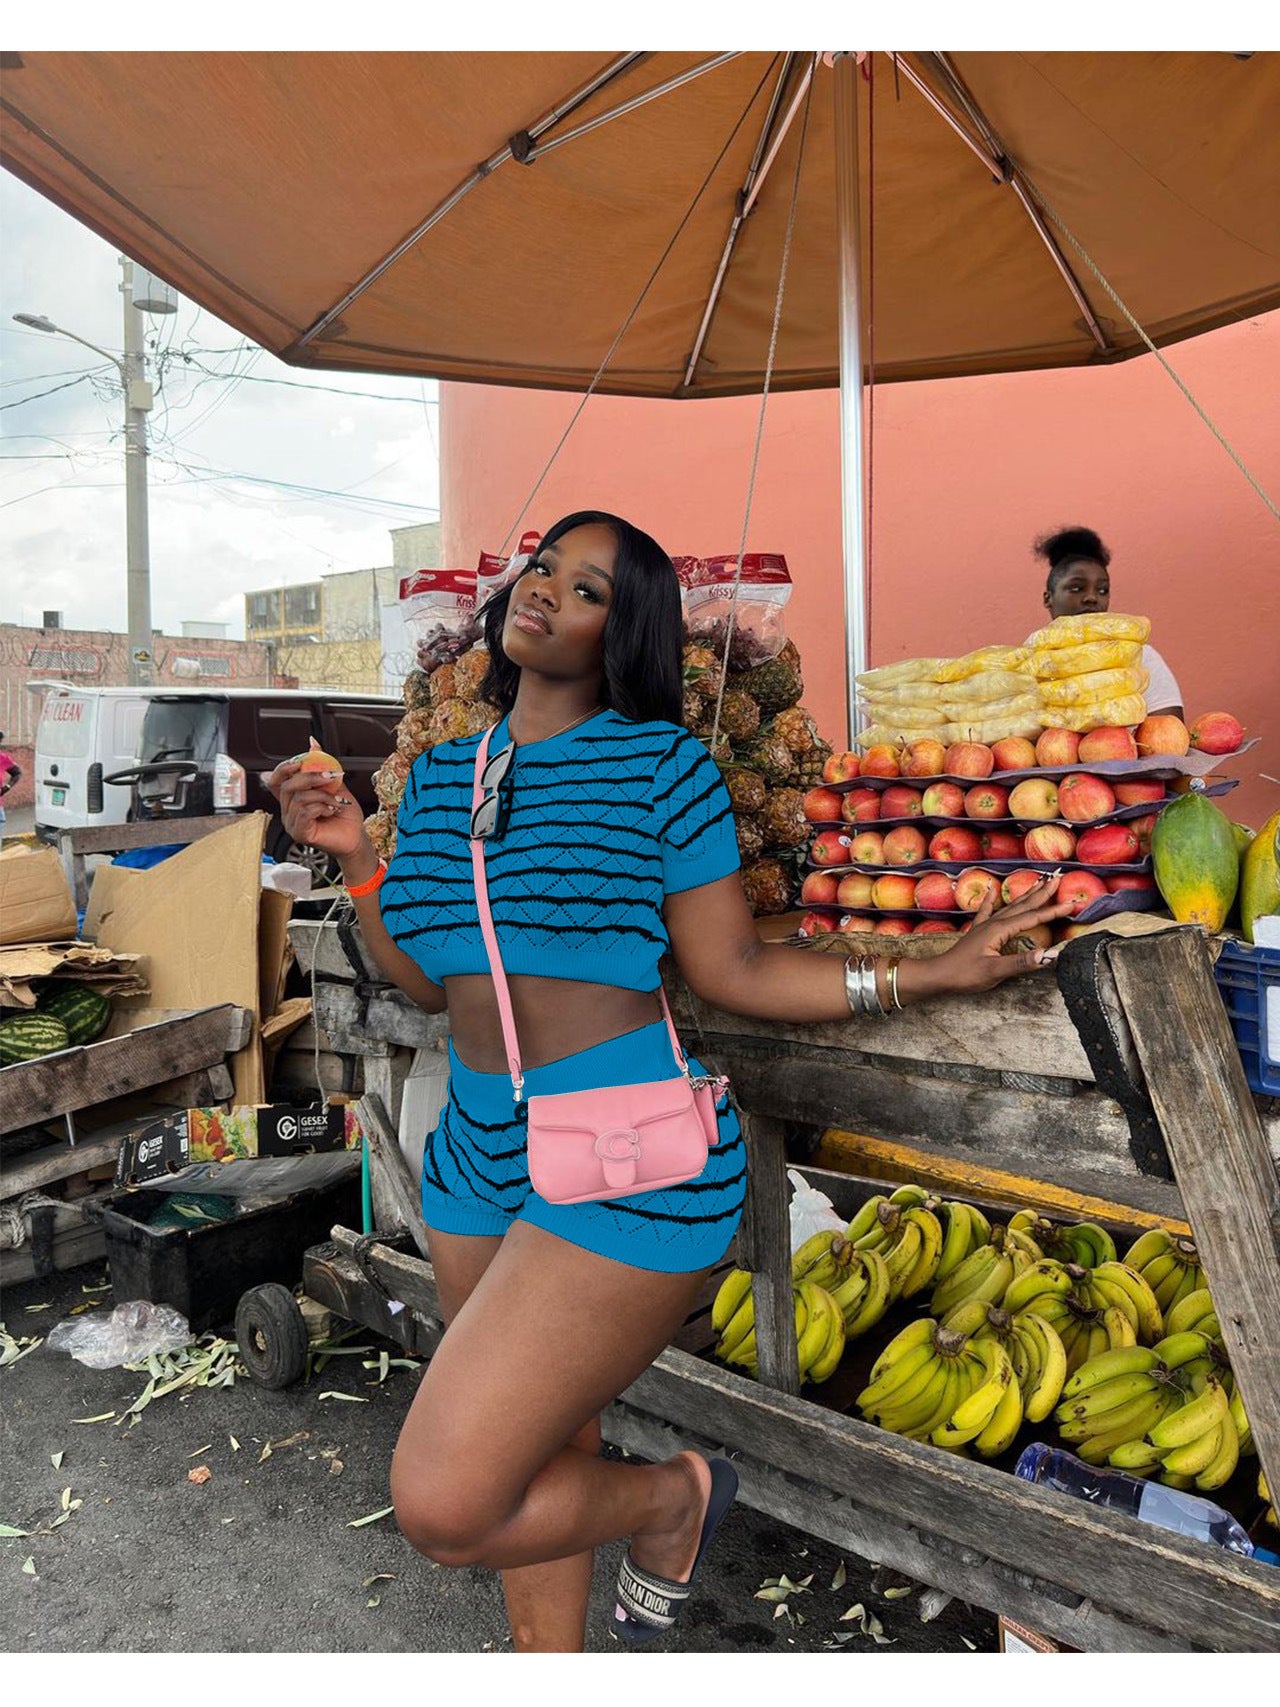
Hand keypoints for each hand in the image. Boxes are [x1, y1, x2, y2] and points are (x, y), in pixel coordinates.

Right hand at [263, 751, 371, 868]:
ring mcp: (292, 823)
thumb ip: (321, 766)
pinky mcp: (300, 833)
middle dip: (310, 777)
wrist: (356, 836)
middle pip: (287, 786)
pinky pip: (305, 812)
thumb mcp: (334, 785)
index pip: (276, 780)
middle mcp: (288, 811)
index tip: (302, 760)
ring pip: (299, 798)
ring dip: (323, 795)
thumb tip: (313, 743)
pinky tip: (332, 810)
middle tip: (330, 777)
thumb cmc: (345, 815)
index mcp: (292, 799)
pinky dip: (322, 807)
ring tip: (336, 801)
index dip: (284, 768)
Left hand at [915, 873, 1077, 997]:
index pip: (1032, 918)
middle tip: (1059, 877)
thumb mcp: (995, 972)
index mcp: (1000, 930)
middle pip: (1023, 905)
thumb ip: (1021, 963)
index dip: (1053, 911)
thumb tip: (1048, 955)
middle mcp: (993, 923)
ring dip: (1026, 894)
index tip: (1072, 903)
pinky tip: (990, 889)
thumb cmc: (965, 974)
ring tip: (1039, 881)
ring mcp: (984, 926)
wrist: (939, 974)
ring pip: (1010, 906)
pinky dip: (990, 899)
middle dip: (1043, 892)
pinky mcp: (977, 932)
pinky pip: (986, 910)